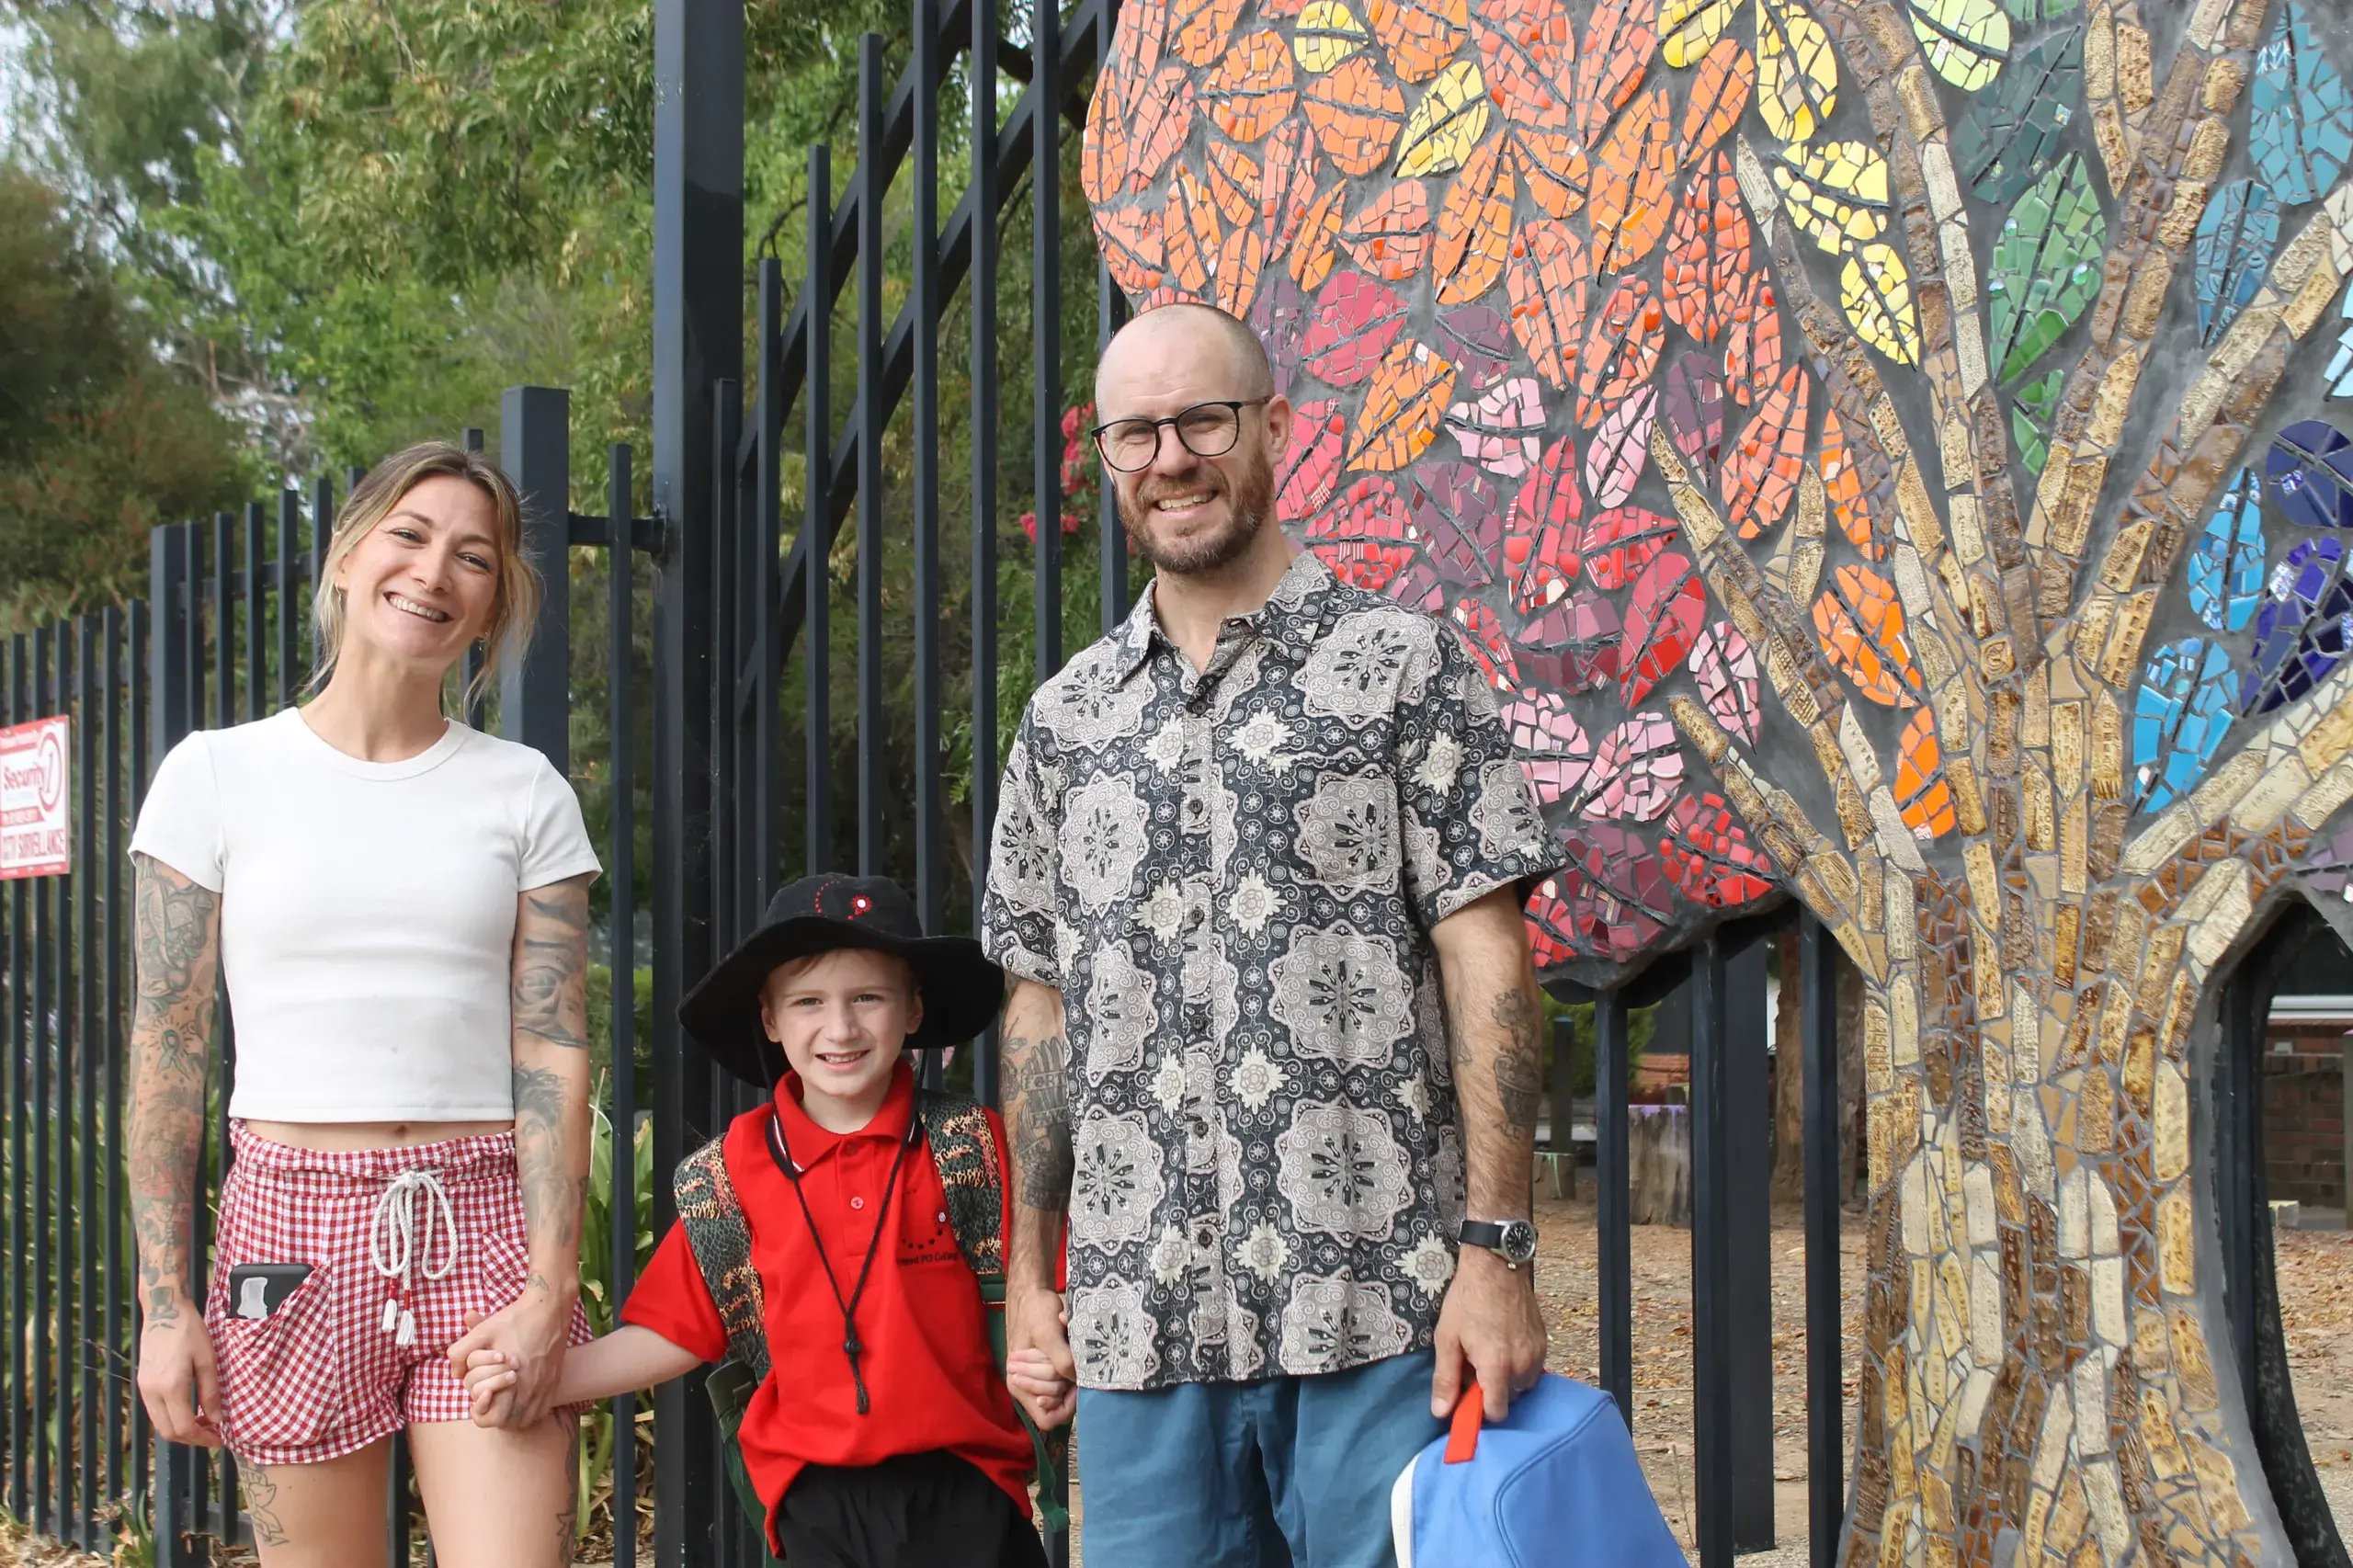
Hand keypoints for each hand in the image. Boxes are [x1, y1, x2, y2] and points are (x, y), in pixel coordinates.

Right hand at [136, 1293, 221, 1447]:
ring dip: (181, 1429)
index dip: (202, 1439)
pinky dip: (172, 1417)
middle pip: (168, 1432)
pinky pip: (155, 1411)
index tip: (219, 1439)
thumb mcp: (208, 1359)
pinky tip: (190, 1409)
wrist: (164, 1310)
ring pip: (160, 1424)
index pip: (184, 1428)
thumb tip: (218, 1419)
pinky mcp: (142, 1383)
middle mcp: (152, 1393)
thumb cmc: (189, 1331)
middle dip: (191, 1438)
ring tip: (204, 1421)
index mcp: (170, 1388)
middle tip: (213, 1434)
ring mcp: (144, 1389)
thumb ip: (211, 1392)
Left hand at [446, 1286, 572, 1426]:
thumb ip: (461, 1353)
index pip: (494, 1418)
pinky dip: (531, 1411)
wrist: (549, 1307)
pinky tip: (523, 1398)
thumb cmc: (515, 1319)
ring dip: (514, 1417)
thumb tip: (454, 1373)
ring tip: (504, 1403)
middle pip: (510, 1423)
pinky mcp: (555, 1381)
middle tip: (489, 1402)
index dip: (480, 1415)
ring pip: (527, 1419)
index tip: (476, 1402)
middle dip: (496, 1417)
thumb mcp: (482, 1331)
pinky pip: (543, 1410)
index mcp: (511, 1380)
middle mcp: (530, 1388)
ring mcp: (545, 1386)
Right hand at [1005, 1284, 1075, 1428]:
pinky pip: (1065, 1382)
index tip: (1075, 1385)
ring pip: (1063, 1395)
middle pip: (1058, 1407)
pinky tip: (1073, 1352)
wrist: (1032, 1292)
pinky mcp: (1047, 1369)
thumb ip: (1061, 1360)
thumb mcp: (1047, 1333)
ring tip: (1070, 1353)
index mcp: (1019, 1385)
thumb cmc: (1035, 1311)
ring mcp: (1037, 1380)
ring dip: (1070, 1378)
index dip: (1064, 1408)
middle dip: (1067, 1388)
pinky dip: (1072, 1370)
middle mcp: (1027, 1388)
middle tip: (1071, 1361)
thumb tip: (1077, 1382)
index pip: (1049, 1420)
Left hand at [1430, 1247, 1546, 1422]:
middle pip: (1508, 1399)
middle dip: (1491, 1390)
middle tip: (1474, 1365)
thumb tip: (1441, 1412)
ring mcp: (1536, 1354)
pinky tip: (1503, 1344)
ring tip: (1489, 1353)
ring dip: (1506, 1378)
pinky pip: (1532, 1368)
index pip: (1496, 1412)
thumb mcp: (1447, 1338)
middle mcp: (1522, 1365)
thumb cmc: (1468, 1300)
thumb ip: (1446, 1378)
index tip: (1467, 1396)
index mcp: (1497, 1367)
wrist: (1497, 1267)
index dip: (1479, 1410)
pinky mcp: (1544, 1343)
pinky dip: (1518, 1364)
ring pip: (1521, 1385)